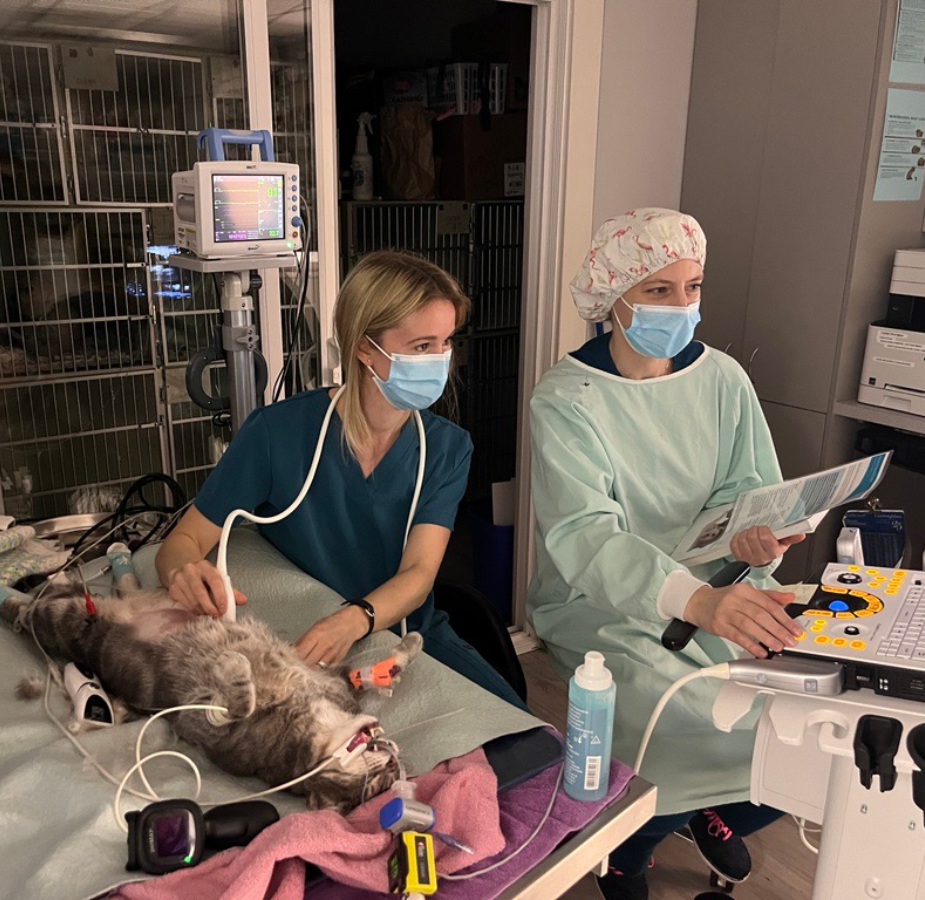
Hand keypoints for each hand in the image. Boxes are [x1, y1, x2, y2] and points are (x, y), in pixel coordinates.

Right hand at [166, 561, 246, 617]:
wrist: (183, 569)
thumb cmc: (204, 576)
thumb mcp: (218, 579)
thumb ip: (230, 590)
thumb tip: (243, 600)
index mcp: (206, 566)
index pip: (215, 581)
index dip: (220, 597)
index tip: (224, 608)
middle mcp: (191, 570)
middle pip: (200, 592)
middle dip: (210, 607)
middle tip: (216, 615)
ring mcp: (180, 579)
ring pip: (192, 600)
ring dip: (202, 611)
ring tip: (209, 613)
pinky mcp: (173, 588)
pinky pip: (185, 604)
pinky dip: (194, 611)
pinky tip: (199, 610)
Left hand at [295, 606, 368, 666]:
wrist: (351, 624)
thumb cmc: (331, 623)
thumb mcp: (315, 627)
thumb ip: (304, 640)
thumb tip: (292, 651)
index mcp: (316, 634)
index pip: (300, 651)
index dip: (292, 658)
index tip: (286, 662)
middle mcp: (324, 645)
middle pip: (307, 662)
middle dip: (299, 666)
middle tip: (292, 669)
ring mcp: (332, 654)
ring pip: (316, 669)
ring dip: (308, 670)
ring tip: (303, 671)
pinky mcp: (337, 661)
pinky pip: (325, 670)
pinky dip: (318, 671)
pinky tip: (315, 669)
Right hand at [685, 582, 803, 657]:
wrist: (698, 603)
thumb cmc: (724, 599)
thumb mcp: (746, 593)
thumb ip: (769, 596)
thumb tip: (790, 597)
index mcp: (745, 590)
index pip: (769, 604)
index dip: (785, 618)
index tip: (795, 629)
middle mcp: (735, 599)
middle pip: (760, 615)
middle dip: (778, 630)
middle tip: (790, 640)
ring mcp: (725, 612)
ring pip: (749, 626)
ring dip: (766, 638)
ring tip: (778, 647)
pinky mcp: (719, 625)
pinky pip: (737, 636)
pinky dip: (750, 645)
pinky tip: (760, 651)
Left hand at [729, 526, 804, 566]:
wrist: (763, 562)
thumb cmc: (773, 550)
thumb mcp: (783, 544)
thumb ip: (792, 537)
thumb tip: (801, 535)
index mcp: (772, 552)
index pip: (764, 537)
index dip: (763, 529)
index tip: (764, 528)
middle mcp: (760, 557)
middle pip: (752, 537)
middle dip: (754, 529)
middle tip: (756, 528)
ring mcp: (748, 558)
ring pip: (742, 539)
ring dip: (745, 532)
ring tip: (750, 532)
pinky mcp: (738, 557)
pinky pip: (734, 544)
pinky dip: (737, 537)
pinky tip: (743, 537)